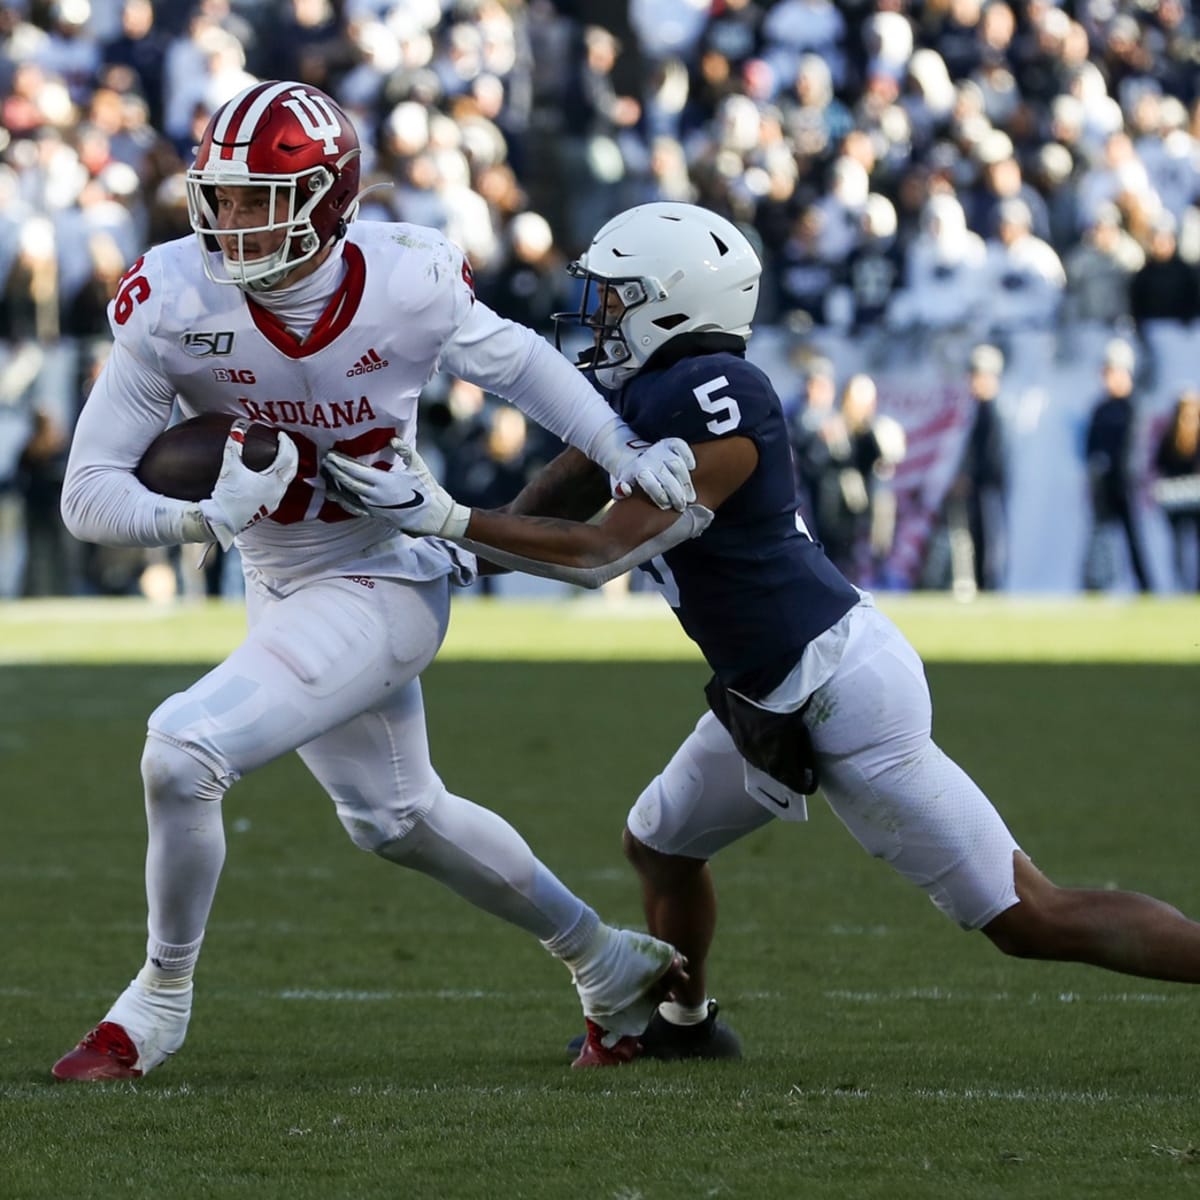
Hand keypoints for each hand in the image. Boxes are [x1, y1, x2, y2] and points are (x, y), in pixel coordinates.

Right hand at [199, 423, 297, 548]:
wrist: (223, 522)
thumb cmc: (227, 497)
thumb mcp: (230, 469)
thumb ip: (234, 448)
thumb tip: (236, 430)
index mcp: (273, 481)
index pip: (287, 457)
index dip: (285, 443)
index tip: (281, 435)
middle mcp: (278, 492)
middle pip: (292, 469)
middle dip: (290, 454)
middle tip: (284, 443)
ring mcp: (274, 501)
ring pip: (286, 480)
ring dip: (284, 466)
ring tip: (277, 456)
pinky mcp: (268, 508)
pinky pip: (278, 488)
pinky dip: (277, 477)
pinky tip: (268, 474)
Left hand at [324, 438, 470, 537]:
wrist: (435, 517)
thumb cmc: (428, 490)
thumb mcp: (419, 466)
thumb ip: (405, 450)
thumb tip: (392, 439)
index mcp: (384, 483)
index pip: (355, 471)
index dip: (341, 463)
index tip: (330, 455)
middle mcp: (375, 497)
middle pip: (348, 483)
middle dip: (334, 472)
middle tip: (324, 461)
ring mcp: (374, 508)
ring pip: (348, 496)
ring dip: (335, 485)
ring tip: (325, 475)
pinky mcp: (376, 516)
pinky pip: (354, 508)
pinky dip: (342, 501)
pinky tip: (334, 495)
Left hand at [613, 437, 695, 510]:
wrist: (632, 457)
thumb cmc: (631, 478)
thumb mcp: (621, 486)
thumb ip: (620, 492)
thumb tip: (624, 491)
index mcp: (636, 469)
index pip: (647, 481)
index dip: (658, 494)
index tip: (666, 506)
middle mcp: (649, 458)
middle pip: (666, 476)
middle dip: (676, 494)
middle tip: (682, 506)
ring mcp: (660, 450)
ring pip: (677, 464)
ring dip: (685, 482)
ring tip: (690, 497)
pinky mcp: (670, 443)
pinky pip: (681, 446)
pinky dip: (688, 456)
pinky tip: (691, 468)